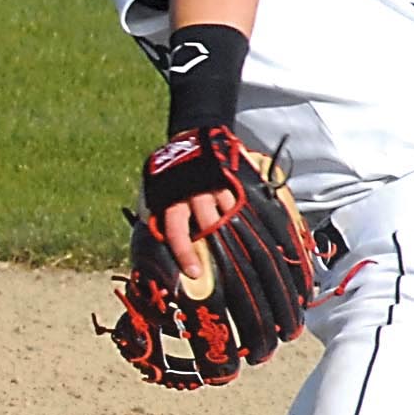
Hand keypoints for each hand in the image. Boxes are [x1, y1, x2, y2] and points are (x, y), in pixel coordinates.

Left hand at [141, 128, 248, 280]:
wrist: (188, 142)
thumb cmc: (168, 180)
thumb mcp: (156, 197)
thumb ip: (158, 221)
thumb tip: (155, 255)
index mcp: (172, 200)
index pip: (177, 231)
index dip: (185, 253)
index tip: (194, 273)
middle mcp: (195, 194)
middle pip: (211, 224)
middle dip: (220, 246)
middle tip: (231, 267)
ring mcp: (217, 186)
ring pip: (231, 214)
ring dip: (238, 233)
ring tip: (248, 251)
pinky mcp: (233, 179)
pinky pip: (244, 202)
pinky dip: (250, 216)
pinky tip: (258, 230)